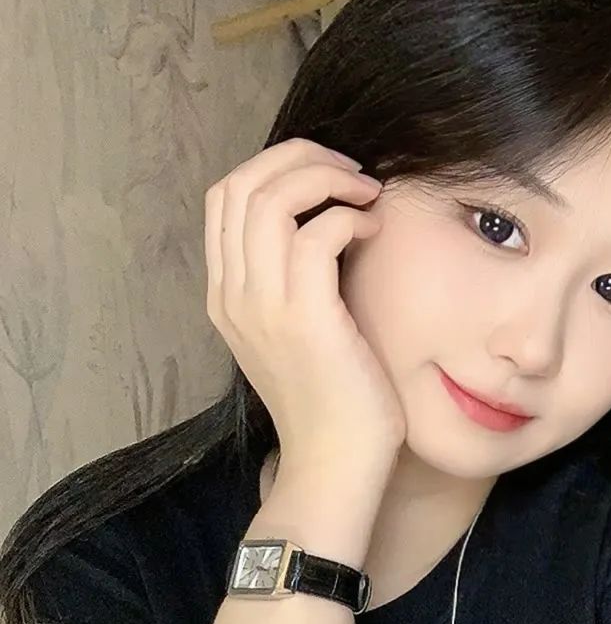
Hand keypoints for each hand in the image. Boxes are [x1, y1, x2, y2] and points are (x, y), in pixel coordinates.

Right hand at [204, 137, 406, 478]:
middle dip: (299, 158)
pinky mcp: (303, 318)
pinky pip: (316, 233)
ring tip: (366, 194)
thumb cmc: (333, 404)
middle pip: (240, 183)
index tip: (326, 177)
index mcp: (226, 296)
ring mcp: (262, 306)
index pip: (225, 197)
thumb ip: (292, 282)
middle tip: (350, 171)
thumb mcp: (297, 335)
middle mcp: (233, 295)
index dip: (275, 167)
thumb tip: (324, 223)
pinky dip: (348, 217)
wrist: (333, 466)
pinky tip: (372, 231)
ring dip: (327, 179)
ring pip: (272, 198)